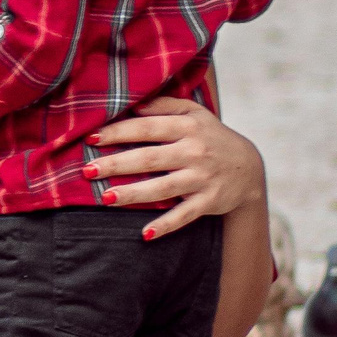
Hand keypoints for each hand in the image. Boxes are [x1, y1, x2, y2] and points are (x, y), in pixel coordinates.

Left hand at [87, 96, 264, 239]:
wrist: (249, 168)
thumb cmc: (210, 137)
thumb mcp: (195, 113)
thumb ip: (165, 105)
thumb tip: (133, 103)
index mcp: (188, 127)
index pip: (147, 128)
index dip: (118, 132)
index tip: (90, 139)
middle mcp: (195, 152)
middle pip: (149, 158)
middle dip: (117, 164)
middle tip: (87, 170)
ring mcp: (203, 178)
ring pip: (163, 188)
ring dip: (134, 194)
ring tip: (105, 198)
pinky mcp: (209, 201)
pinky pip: (185, 215)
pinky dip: (166, 225)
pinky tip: (145, 233)